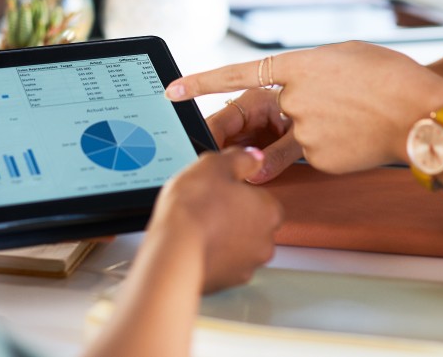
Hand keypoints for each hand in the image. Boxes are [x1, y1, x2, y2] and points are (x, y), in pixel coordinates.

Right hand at [146, 148, 282, 293]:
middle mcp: (265, 242)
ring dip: (222, 237)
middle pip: (251, 224)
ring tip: (196, 227)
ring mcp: (246, 266)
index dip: (238, 193)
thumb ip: (241, 159)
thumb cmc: (194, 207)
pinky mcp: (227, 283)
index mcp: (269, 211)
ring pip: (237, 246)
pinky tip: (193, 245)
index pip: (262, 199)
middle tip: (206, 207)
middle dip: (232, 217)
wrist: (173, 249)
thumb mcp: (215, 165)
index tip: (219, 190)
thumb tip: (254, 157)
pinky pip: (222, 265)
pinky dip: (211, 256)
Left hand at [167, 44, 442, 174]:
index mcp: (299, 65)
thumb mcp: (347, 55)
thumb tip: (297, 81)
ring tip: (353, 119)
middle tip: (311, 110)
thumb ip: (312, 69)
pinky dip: (328, 146)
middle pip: (276, 108)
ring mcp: (304, 131)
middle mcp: (294, 98)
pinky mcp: (318, 158)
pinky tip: (355, 136)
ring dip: (313, 129)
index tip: (173, 88)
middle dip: (287, 111)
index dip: (202, 81)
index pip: (238, 74)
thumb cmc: (392, 76)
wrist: (422, 114)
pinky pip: (311, 153)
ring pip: (294, 133)